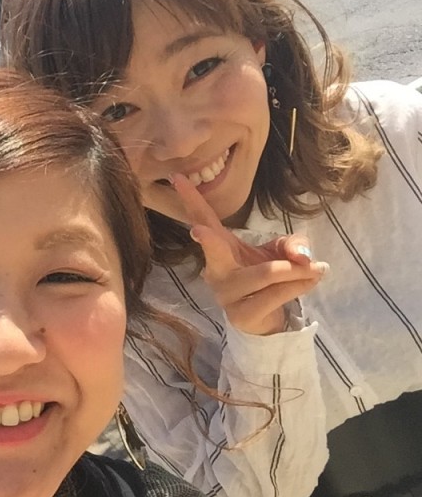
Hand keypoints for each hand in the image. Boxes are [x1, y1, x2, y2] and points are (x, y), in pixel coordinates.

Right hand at [170, 174, 328, 335]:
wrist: (270, 319)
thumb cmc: (270, 278)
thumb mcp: (282, 252)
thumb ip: (293, 245)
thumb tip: (302, 255)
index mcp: (220, 248)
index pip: (202, 219)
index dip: (190, 199)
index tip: (177, 177)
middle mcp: (217, 270)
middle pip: (214, 251)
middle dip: (209, 241)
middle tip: (199, 231)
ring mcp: (226, 295)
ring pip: (263, 274)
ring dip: (294, 270)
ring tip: (318, 268)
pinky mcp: (242, 314)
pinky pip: (274, 295)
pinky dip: (298, 285)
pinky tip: (312, 280)